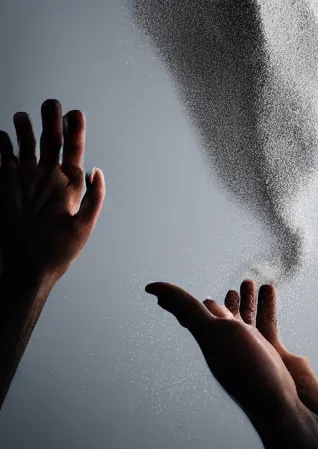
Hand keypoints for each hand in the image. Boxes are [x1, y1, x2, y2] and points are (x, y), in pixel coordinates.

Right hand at [0, 99, 104, 285]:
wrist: (30, 264)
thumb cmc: (60, 249)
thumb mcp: (83, 225)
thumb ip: (93, 198)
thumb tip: (97, 170)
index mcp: (70, 185)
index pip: (74, 151)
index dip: (75, 132)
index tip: (75, 114)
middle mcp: (49, 177)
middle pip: (51, 142)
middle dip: (51, 121)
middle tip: (51, 103)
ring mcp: (27, 178)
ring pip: (27, 145)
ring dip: (26, 128)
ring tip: (24, 115)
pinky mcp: (6, 182)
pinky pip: (4, 156)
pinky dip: (3, 144)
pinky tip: (4, 135)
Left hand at [146, 279, 317, 448]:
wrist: (291, 414)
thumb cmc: (251, 374)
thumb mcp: (213, 334)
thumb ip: (187, 311)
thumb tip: (154, 289)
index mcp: (212, 344)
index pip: (193, 317)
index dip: (182, 302)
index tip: (174, 294)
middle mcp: (231, 349)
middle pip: (224, 319)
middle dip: (226, 302)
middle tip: (232, 286)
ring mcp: (255, 354)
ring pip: (247, 321)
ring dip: (247, 301)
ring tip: (250, 282)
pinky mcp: (278, 358)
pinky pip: (269, 325)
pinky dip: (267, 305)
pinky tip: (269, 292)